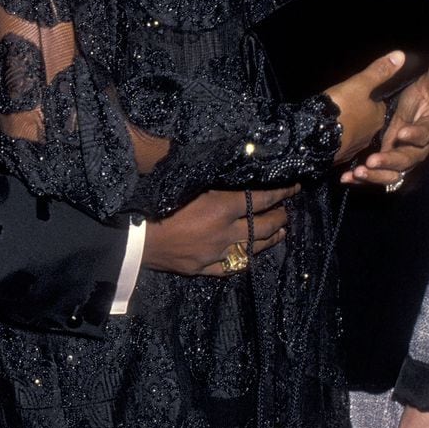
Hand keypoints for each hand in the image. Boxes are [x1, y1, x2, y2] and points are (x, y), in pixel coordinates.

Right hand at [141, 185, 299, 276]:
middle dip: (279, 217)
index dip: (281, 192)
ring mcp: (215, 253)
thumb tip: (222, 159)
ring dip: (270, 239)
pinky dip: (243, 259)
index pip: (261, 198)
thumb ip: (207, 176)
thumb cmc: (154, 202)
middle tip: (288, 210)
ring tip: (282, 232)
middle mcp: (224, 232)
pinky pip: (230, 266)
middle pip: (262, 225)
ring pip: (252, 247)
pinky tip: (250, 256)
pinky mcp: (203, 268)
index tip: (295, 186)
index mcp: (220, 206)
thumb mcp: (183, 181)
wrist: (133, 239)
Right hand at [326, 50, 403, 165]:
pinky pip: (341, 145)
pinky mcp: (340, 156)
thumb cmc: (341, 108)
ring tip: (334, 121)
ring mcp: (355, 147)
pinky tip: (327, 135)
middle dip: (359, 116)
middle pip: (367, 122)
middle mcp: (372, 135)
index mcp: (378, 117)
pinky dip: (337, 140)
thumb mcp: (359, 84)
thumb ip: (378, 71)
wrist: (317, 136)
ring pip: (354, 134)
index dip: (370, 100)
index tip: (359, 94)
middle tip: (345, 107)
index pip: (379, 107)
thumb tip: (400, 55)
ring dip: (347, 129)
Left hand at [342, 51, 428, 184]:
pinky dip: (362, 178)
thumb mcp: (426, 85)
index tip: (401, 133)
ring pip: (391, 172)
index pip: (424, 135)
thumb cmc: (419, 98)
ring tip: (358, 172)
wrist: (410, 113)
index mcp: (427, 129)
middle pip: (406, 159)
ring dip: (375, 175)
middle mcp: (416, 149)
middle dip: (390, 160)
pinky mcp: (386, 163)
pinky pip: (376, 174)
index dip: (414, 135)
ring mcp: (401, 158)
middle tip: (373, 160)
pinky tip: (346, 177)